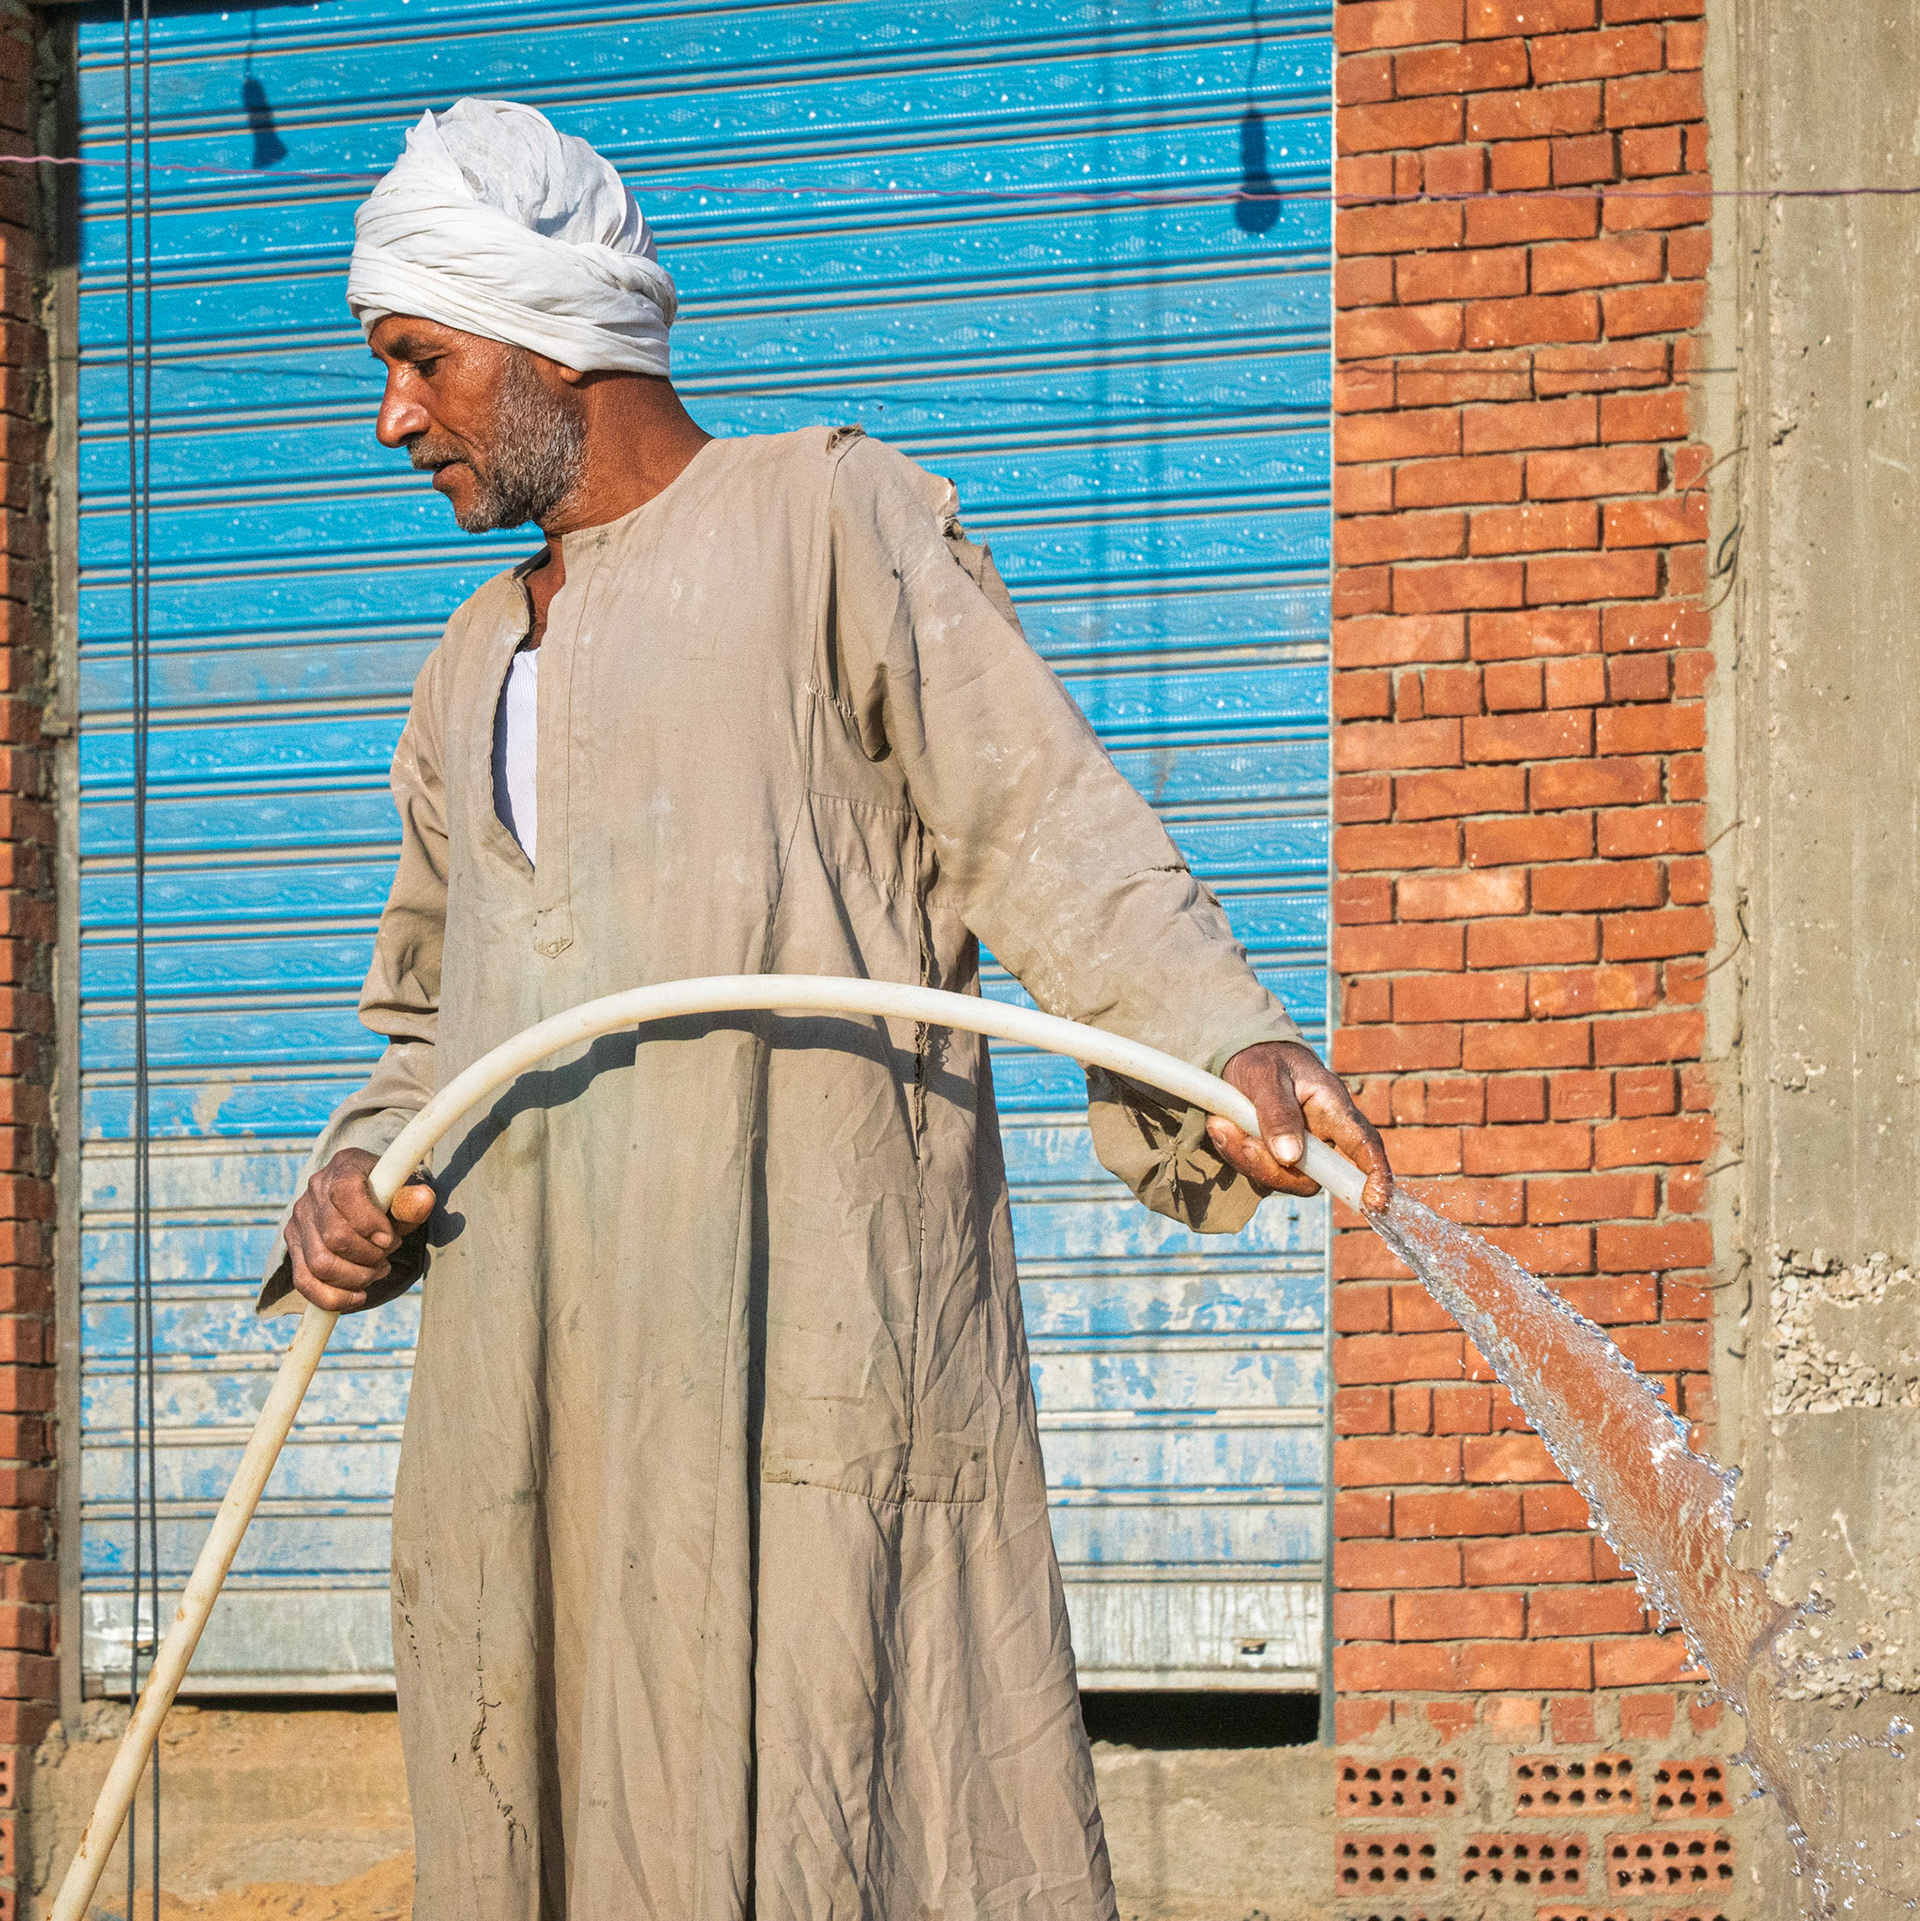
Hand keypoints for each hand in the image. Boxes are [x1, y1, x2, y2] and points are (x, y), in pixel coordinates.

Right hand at [285, 1147, 435, 1311]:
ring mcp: (300, 1219)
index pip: (346, 1194)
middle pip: (334, 1236)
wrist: (366, 1193)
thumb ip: (413, 1199)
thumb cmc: (389, 1194)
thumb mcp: (406, 1191)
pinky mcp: (294, 1245)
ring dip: (355, 1277)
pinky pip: (304, 1281)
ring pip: (319, 1264)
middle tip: (387, 1254)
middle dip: (368, 1256)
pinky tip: (358, 1297)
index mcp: (344, 1167)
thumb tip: (423, 1199)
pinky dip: (332, 1297)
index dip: (369, 1223)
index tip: (390, 1238)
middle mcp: (315, 1190)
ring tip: (377, 1271)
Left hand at [1208, 1040, 1392, 1212]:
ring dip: (1245, 1157)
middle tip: (1243, 1142)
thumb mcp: (1267, 1076)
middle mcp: (1320, 1137)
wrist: (1244, 1059)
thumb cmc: (1264, 1060)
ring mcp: (1296, 1153)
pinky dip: (1233, 1154)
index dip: (1376, 1175)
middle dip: (1272, 1168)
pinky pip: (1254, 1173)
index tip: (1378, 1202)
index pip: (1364, 1144)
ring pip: (1279, 1178)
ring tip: (1222, 1123)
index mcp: (1332, 1109)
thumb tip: (1290, 1157)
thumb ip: (1277, 1113)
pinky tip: (1221, 1126)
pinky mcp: (1270, 1160)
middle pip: (1312, 1177)